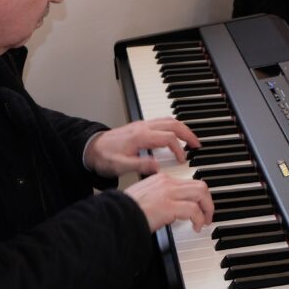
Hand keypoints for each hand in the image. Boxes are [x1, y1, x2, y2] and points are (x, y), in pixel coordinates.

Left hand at [84, 117, 199, 176]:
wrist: (90, 148)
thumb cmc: (104, 157)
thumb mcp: (120, 166)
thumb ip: (140, 166)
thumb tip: (158, 167)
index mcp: (141, 136)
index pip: (168, 138)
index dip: (178, 149)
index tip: (183, 160)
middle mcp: (144, 127)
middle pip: (173, 124)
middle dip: (188, 134)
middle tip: (197, 145)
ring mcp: (142, 124)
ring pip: (169, 120)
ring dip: (182, 129)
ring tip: (190, 140)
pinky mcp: (140, 126)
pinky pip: (162, 122)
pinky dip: (173, 127)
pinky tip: (175, 136)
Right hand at [125, 172, 213, 232]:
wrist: (116, 216)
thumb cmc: (125, 211)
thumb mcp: (144, 197)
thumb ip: (159, 197)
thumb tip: (171, 209)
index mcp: (161, 179)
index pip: (188, 181)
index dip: (197, 195)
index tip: (199, 206)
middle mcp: (167, 182)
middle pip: (199, 185)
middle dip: (207, 200)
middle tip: (207, 213)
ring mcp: (169, 193)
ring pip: (201, 193)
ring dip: (207, 209)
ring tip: (205, 221)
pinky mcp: (169, 206)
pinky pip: (194, 210)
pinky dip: (199, 219)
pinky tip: (196, 227)